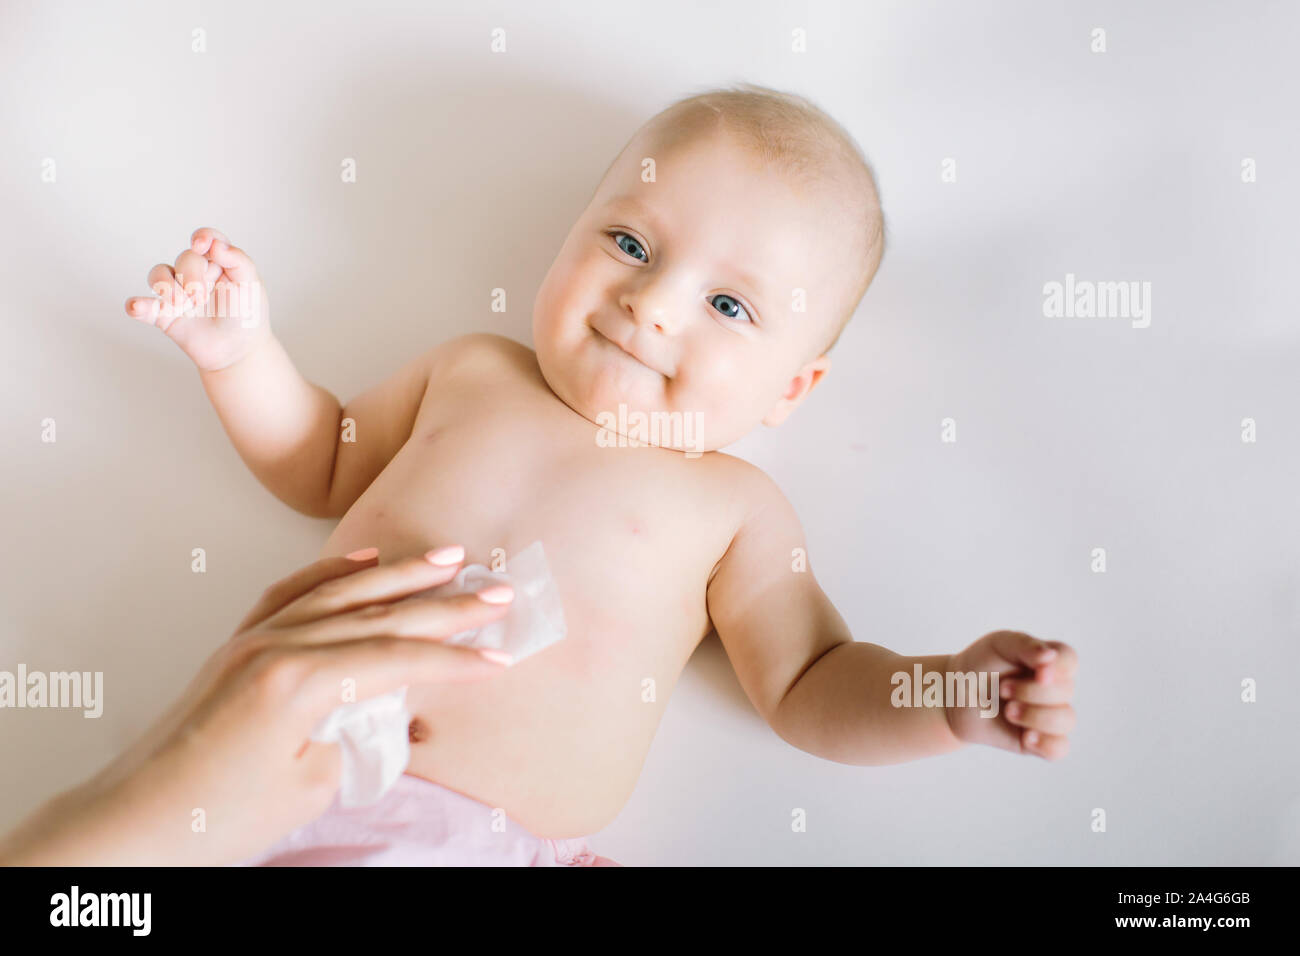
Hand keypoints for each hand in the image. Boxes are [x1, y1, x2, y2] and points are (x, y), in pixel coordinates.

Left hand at [0, 546, 513, 865]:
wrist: (136, 822)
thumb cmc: (217, 817)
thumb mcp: (310, 785)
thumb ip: (356, 734)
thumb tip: (383, 708)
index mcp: (300, 682)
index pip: (398, 660)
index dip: (455, 660)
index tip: (500, 658)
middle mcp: (279, 646)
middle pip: (381, 616)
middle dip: (447, 606)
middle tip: (498, 592)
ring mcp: (256, 639)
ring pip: (343, 592)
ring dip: (400, 574)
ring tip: (447, 558)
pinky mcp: (240, 644)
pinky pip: (293, 592)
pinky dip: (333, 571)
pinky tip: (365, 561)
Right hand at [124, 226, 272, 370]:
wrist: (239, 351)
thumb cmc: (247, 315)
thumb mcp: (251, 286)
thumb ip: (238, 261)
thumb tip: (215, 244)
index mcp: (218, 263)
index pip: (207, 241)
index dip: (202, 238)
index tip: (200, 246)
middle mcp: (196, 274)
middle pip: (184, 259)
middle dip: (191, 274)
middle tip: (200, 296)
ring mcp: (178, 293)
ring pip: (158, 275)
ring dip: (166, 286)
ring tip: (181, 304)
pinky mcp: (165, 314)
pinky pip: (144, 306)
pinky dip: (137, 305)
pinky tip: (137, 307)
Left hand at [943, 631, 1076, 759]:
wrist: (957, 695)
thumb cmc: (981, 665)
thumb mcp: (998, 644)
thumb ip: (1025, 645)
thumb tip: (1050, 656)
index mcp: (1049, 661)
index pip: (1069, 661)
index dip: (1059, 668)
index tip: (1039, 673)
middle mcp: (1055, 688)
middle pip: (1066, 691)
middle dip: (1031, 691)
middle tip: (1002, 689)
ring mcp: (1049, 715)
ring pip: (1065, 720)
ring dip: (1034, 716)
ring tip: (1008, 712)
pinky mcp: (1040, 740)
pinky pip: (1059, 748)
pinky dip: (1045, 743)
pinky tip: (1026, 737)